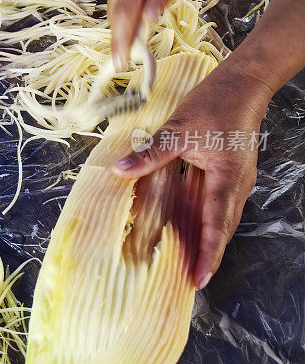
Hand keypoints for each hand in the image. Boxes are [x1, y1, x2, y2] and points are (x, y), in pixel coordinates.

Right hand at [107, 0, 203, 68]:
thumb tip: (150, 19)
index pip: (124, 13)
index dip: (121, 40)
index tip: (119, 64)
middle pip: (115, 12)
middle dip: (120, 38)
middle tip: (127, 63)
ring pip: (115, 4)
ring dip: (122, 25)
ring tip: (130, 48)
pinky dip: (124, 10)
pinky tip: (134, 20)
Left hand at [112, 66, 272, 288]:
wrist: (243, 83)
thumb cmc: (215, 103)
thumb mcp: (179, 129)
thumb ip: (150, 153)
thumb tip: (121, 170)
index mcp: (227, 179)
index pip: (216, 224)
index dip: (207, 254)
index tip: (198, 279)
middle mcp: (237, 185)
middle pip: (221, 228)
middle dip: (206, 255)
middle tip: (188, 281)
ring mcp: (236, 180)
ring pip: (221, 218)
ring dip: (206, 239)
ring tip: (188, 261)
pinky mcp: (230, 173)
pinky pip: (217, 204)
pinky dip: (204, 220)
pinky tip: (187, 225)